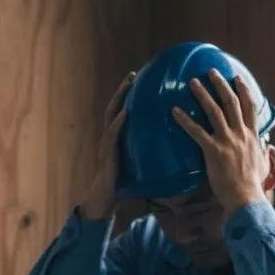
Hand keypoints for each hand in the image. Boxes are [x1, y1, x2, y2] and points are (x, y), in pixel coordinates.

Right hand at [80, 71, 134, 220]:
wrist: (106, 198)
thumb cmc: (122, 184)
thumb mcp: (137, 163)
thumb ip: (146, 152)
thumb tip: (168, 148)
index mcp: (116, 138)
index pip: (120, 111)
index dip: (127, 95)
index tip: (136, 80)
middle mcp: (109, 136)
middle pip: (114, 107)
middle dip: (122, 90)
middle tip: (132, 75)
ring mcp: (107, 143)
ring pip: (111, 115)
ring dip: (119, 99)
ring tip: (128, 86)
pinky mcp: (108, 153)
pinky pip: (112, 134)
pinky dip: (118, 122)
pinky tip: (125, 113)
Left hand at [172, 70, 271, 215]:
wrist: (245, 197)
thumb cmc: (253, 185)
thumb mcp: (262, 164)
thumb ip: (263, 151)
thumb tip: (267, 145)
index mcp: (252, 136)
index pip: (250, 107)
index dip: (243, 90)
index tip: (237, 79)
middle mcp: (240, 134)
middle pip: (231, 102)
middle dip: (221, 84)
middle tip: (210, 72)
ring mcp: (227, 141)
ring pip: (214, 111)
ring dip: (203, 94)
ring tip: (192, 82)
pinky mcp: (213, 150)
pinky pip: (196, 131)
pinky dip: (185, 120)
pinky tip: (174, 111)